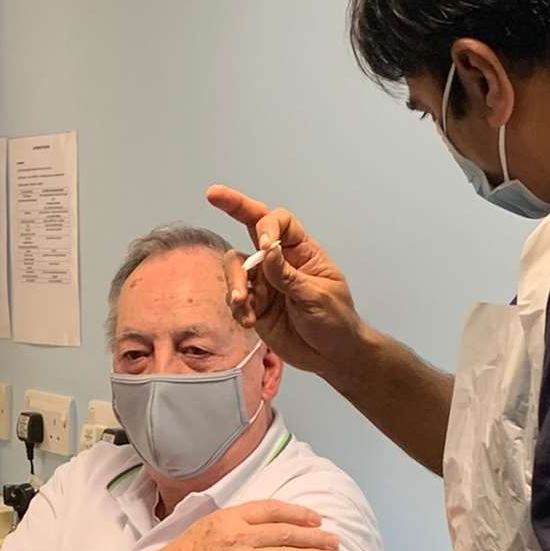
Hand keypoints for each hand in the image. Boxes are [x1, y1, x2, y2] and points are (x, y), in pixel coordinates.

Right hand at [156, 500, 338, 550]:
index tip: (317, 519)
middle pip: (287, 534)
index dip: (299, 514)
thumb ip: (238, 519)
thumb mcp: (210, 523)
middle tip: (334, 541)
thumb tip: (267, 519)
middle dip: (315, 537)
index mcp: (232, 517)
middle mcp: (240, 536)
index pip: (274, 510)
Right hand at [206, 184, 363, 377]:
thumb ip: (289, 275)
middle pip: (251, 226)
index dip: (268, 225)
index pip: (280, 222)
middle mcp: (279, 261)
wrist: (332, 356)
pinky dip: (238, 309)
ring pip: (236, 267)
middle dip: (232, 207)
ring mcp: (265, 283)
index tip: (266, 244)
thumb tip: (267, 250)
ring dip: (235, 283)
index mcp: (302, 251)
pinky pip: (236, 298)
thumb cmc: (336, 321)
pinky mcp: (255, 306)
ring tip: (242, 305)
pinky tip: (250, 322)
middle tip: (213, 194)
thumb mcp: (317, 296)